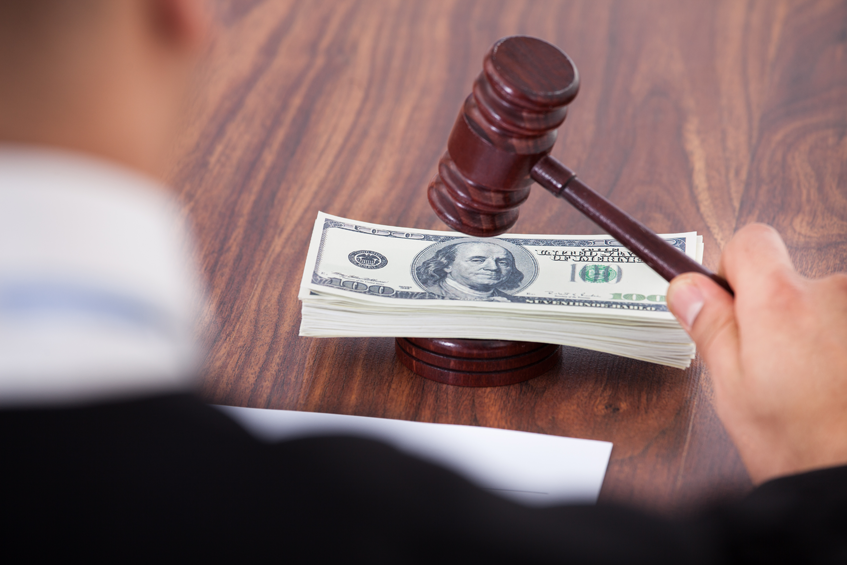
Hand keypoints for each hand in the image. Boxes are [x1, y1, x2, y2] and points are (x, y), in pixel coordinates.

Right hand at [667, 224, 846, 484]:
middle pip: (791, 277)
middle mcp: (835, 292)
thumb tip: (686, 287)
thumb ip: (710, 326)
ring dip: (815, 333)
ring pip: (826, 306)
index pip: (751, 240)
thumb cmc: (800, 445)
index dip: (731, 269)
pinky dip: (841, 347)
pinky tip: (837, 387)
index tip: (728, 303)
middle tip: (768, 364)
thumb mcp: (732, 388)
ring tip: (811, 387)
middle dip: (775, 311)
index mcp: (781, 301)